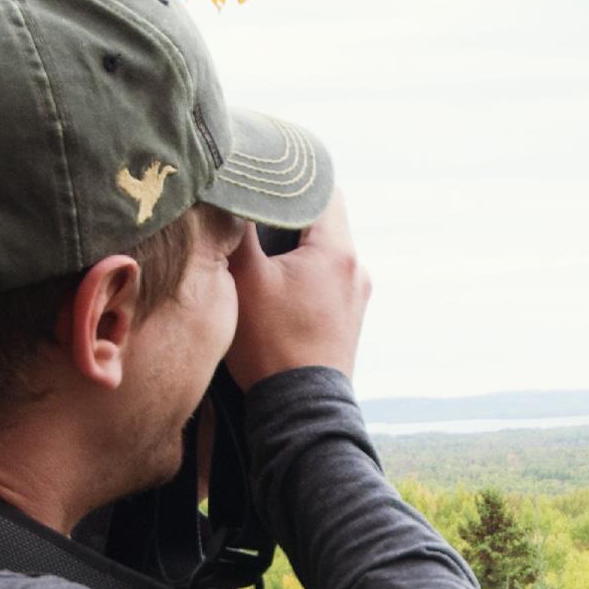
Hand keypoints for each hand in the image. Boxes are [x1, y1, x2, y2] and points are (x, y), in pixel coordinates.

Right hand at [225, 190, 367, 389]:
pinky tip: (278, 291)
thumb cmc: (271, 343)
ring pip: (325, 252)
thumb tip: (231, 196)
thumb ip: (239, 231)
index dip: (292, 180)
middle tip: (254, 220)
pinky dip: (306, 276)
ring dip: (297, 250)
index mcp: (337, 250)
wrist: (299, 407)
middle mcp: (356, 267)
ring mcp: (357, 295)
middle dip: (289, 218)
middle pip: (324, 222)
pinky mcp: (350, 318)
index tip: (264, 181)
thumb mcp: (245, 280)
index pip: (323, 189)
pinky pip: (328, 280)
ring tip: (263, 259)